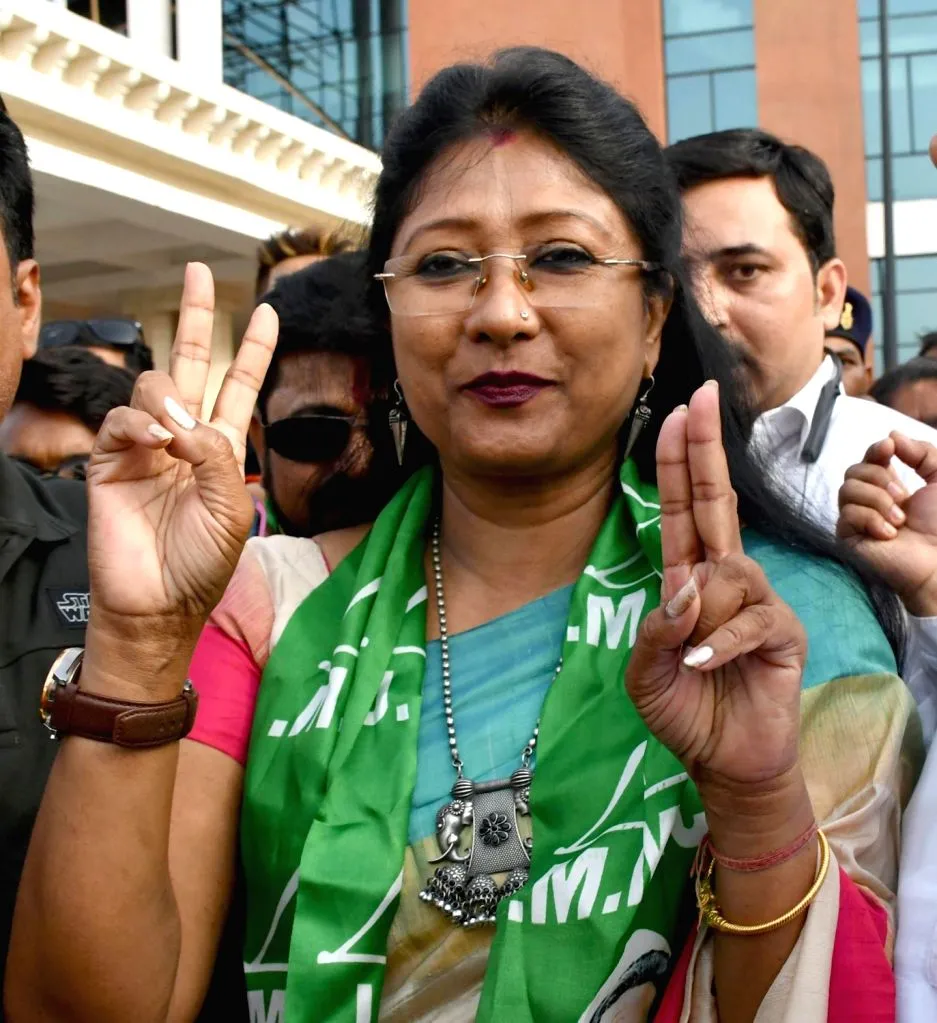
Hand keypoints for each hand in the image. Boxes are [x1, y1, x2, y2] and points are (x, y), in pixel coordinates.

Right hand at [84, 263, 276, 682]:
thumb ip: (218, 456)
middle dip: (198, 317)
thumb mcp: (233, 507)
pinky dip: (140, 423)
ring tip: (175, 437)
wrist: (159, 601)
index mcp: (221, 447)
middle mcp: (184, 436)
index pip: (239, 386)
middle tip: (200, 271)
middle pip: (192, 363)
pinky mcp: (111, 459)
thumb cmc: (203, 561)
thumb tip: (186, 418)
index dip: (252, 349)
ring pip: (154, 386)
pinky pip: (122, 419)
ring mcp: (146, 445)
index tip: (266, 310)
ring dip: (168, 398)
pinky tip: (154, 443)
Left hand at [626, 382, 806, 806]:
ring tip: (696, 659)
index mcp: (686, 580)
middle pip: (714, 502)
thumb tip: (685, 586)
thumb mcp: (645, 673)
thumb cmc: (684, 710)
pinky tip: (707, 665)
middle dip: (704, 449)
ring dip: (701, 616)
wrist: (724, 761)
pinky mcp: (782, 630)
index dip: (677, 462)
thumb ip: (655, 631)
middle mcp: (722, 579)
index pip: (680, 509)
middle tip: (704, 395)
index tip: (678, 412)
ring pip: (726, 573)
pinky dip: (720, 643)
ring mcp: (756, 600)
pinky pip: (749, 617)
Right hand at [837, 432, 936, 615]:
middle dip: (879, 479)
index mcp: (888, 486)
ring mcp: (856, 519)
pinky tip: (889, 535)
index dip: (875, 450)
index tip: (889, 448)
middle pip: (853, 471)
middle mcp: (868, 500)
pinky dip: (871, 520)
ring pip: (847, 489)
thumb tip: (891, 436)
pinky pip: (847, 514)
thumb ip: (923, 452)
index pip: (869, 460)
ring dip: (878, 501)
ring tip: (900, 521)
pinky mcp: (847, 537)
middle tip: (903, 498)